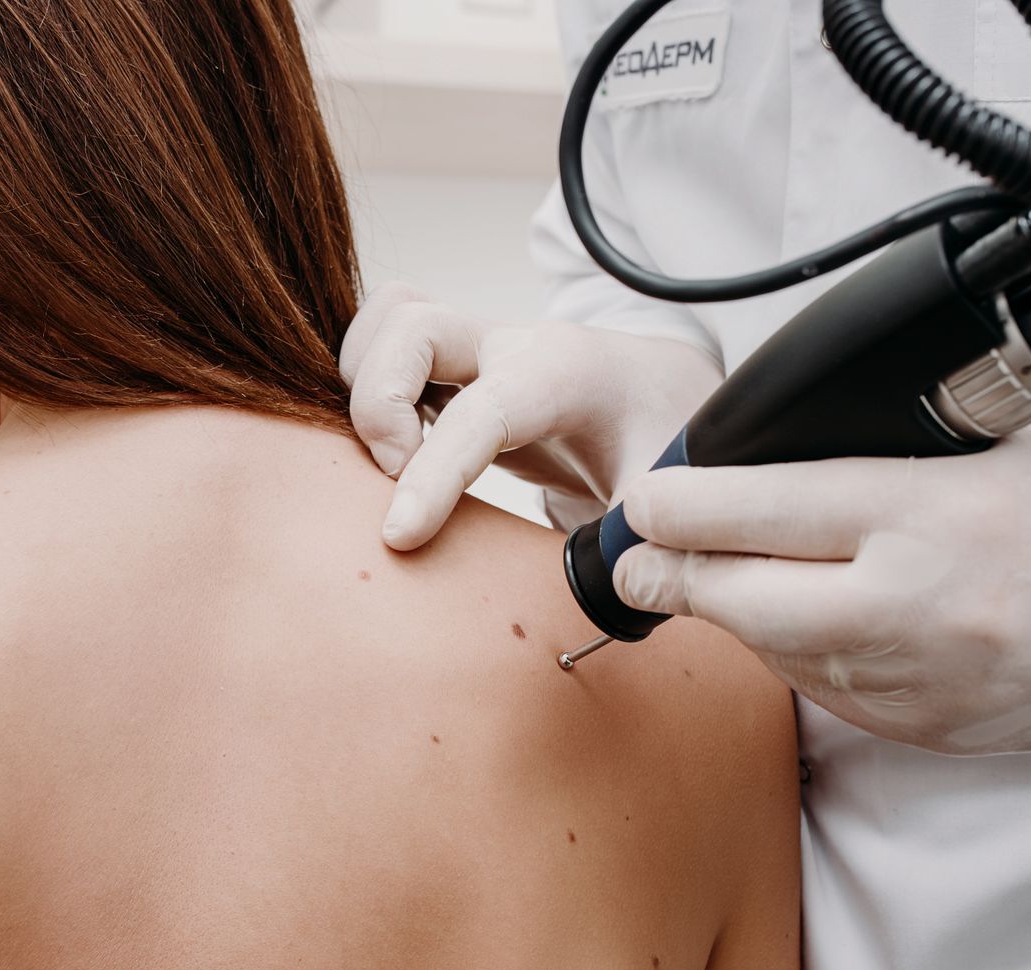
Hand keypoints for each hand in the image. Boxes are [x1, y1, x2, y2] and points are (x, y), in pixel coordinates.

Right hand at [338, 283, 721, 549]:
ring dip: (364, 387)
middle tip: (397, 483)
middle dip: (380, 406)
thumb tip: (608, 587)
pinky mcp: (451, 365)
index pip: (478, 413)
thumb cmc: (659, 438)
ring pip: (387, 322)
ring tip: (392, 461)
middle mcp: (511, 346)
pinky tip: (391, 449)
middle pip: (411, 327)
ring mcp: (475, 348)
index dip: (430, 476)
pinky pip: (385, 344)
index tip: (400, 537)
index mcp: (563, 375)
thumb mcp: (667, 491)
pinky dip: (365, 385)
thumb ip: (638, 536)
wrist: (664, 391)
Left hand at [612, 419, 1030, 753]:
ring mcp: (902, 680)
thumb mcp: (983, 447)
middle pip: (735, 595)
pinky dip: (785, 650)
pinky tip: (794, 617)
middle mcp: (905, 606)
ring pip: (763, 646)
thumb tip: (740, 459)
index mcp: (925, 515)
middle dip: (668, 573)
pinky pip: (809, 687)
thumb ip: (866, 453)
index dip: (678, 505)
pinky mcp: (903, 728)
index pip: (759, 508)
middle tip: (635, 556)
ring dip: (727, 611)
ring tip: (716, 573)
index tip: (642, 499)